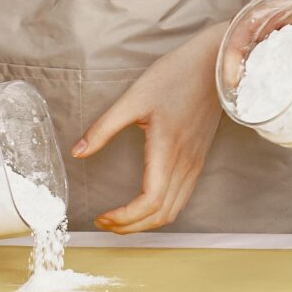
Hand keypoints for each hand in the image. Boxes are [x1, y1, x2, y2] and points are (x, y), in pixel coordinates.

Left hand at [74, 29, 224, 233]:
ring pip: (174, 210)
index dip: (124, 218)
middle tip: (104, 223)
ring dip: (146, 222)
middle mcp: (185, 163)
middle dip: (131, 227)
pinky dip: (161, 210)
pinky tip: (144, 203)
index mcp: (168, 151)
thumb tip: (77, 152)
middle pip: (161, 215)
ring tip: (120, 219)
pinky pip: (182, 197)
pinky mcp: (198, 158)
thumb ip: (104, 128)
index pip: (149, 202)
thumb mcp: (133, 98)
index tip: (102, 217)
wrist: (214, 64)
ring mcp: (195, 163)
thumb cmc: (175, 75)